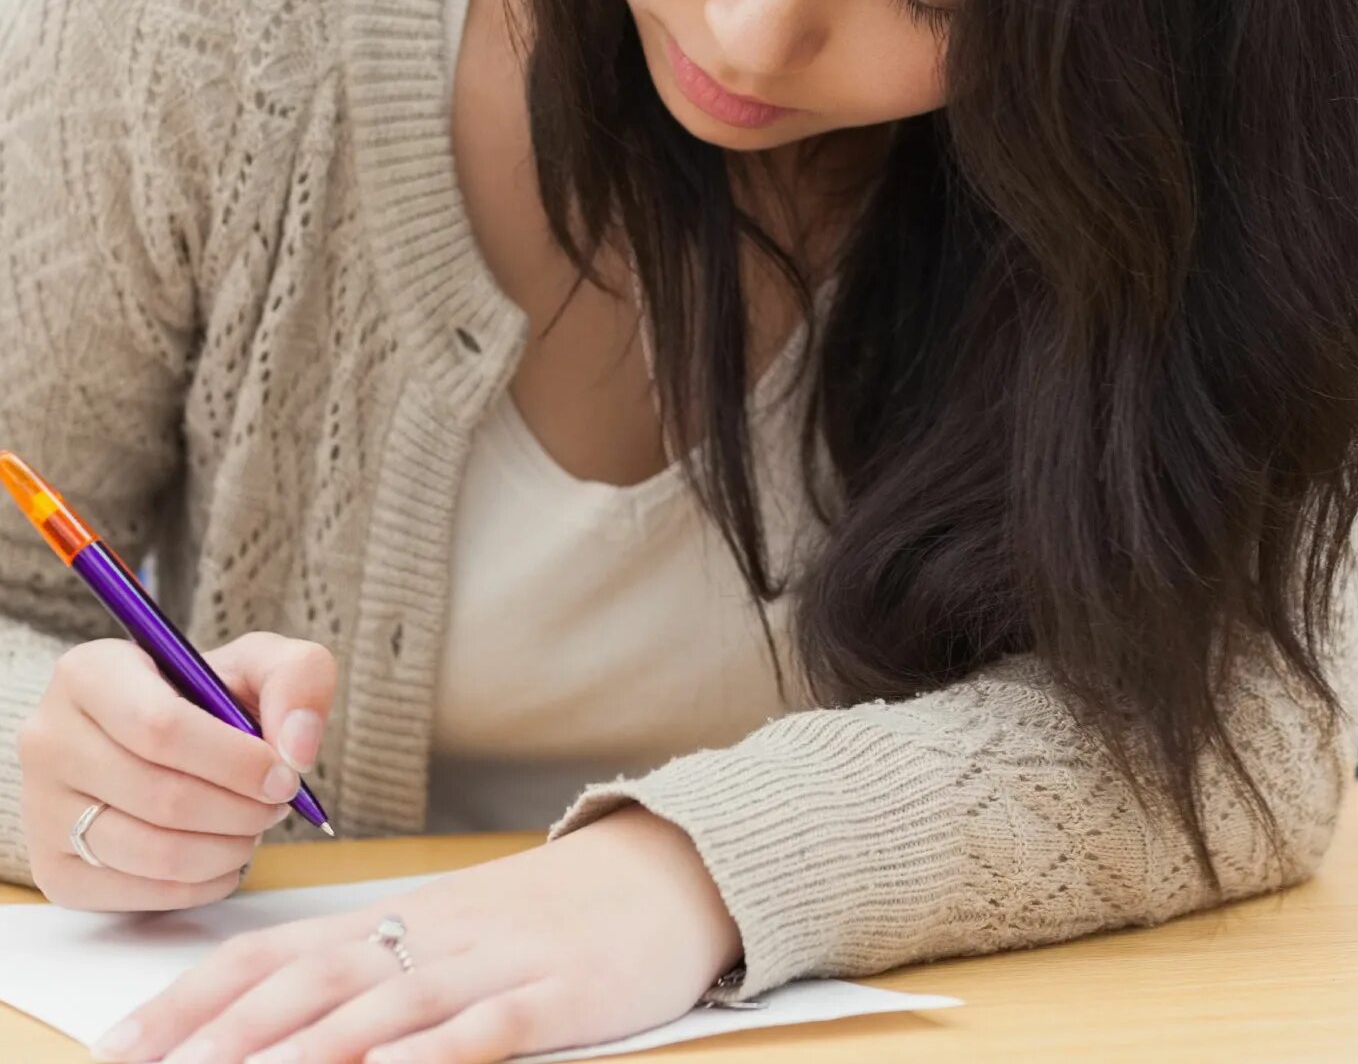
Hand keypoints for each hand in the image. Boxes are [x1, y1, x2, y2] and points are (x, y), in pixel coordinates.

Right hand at [16, 631, 333, 909]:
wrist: (163, 739)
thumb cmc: (210, 698)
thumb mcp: (262, 663)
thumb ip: (298, 680)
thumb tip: (295, 750)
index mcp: (90, 675)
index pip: (160, 728)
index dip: (236, 761)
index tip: (285, 774)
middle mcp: (50, 740)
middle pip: (162, 796)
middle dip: (243, 809)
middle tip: (278, 803)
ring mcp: (43, 810)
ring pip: (153, 852)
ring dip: (229, 847)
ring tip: (255, 824)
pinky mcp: (56, 870)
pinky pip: (143, 894)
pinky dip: (205, 882)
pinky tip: (226, 852)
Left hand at [93, 805, 744, 1063]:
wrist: (674, 874)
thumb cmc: (555, 917)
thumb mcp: (457, 929)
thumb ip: (376, 965)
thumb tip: (278, 1024)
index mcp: (399, 917)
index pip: (271, 950)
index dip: (190, 999)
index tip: (120, 1047)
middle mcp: (433, 933)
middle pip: (312, 978)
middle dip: (225, 1033)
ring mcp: (494, 963)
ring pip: (386, 1003)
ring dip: (308, 1047)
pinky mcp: (556, 994)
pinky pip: (486, 1025)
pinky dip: (435, 1051)